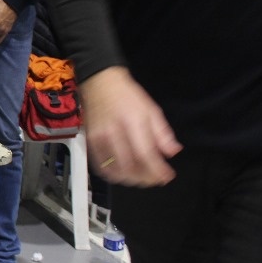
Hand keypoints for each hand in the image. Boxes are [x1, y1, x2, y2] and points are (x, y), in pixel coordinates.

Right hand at [79, 67, 181, 186]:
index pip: (145, 154)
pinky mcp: (90, 141)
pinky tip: (123, 174)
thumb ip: (162, 132)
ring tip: (141, 178)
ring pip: (114, 169)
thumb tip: (172, 152)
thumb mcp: (151, 109)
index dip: (157, 170)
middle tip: (156, 179)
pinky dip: (113, 175)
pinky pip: (100, 165)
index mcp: (133, 122)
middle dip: (146, 178)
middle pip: (129, 166)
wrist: (99, 83)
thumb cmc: (127, 95)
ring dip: (131, 179)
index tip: (168, 175)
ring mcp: (99, 138)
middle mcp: (114, 132)